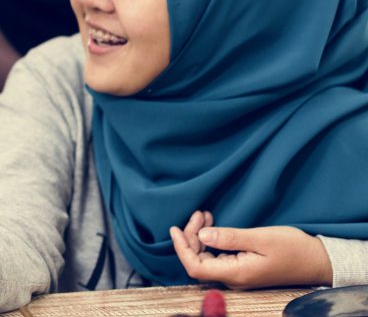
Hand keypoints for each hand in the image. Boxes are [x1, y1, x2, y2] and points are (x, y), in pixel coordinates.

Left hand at [170, 210, 332, 288]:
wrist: (318, 261)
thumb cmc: (293, 248)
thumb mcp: (261, 238)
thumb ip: (229, 238)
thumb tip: (201, 236)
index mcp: (236, 274)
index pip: (195, 267)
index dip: (180, 248)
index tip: (174, 228)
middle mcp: (234, 278)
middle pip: (198, 261)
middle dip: (191, 236)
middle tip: (198, 213)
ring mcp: (238, 275)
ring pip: (206, 257)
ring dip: (200, 236)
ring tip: (203, 214)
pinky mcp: (243, 268)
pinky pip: (217, 256)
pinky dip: (211, 239)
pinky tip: (212, 224)